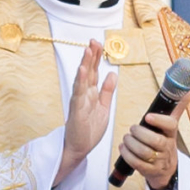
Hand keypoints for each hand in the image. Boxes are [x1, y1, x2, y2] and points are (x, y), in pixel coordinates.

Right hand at [58, 40, 118, 182]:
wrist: (79, 149)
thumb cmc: (89, 130)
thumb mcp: (104, 107)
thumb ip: (107, 91)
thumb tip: (112, 74)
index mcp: (91, 94)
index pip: (94, 72)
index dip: (96, 58)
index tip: (98, 44)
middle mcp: (84, 95)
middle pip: (87, 72)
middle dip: (90, 56)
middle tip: (93, 41)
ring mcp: (79, 101)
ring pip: (82, 79)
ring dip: (84, 64)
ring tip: (87, 50)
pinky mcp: (76, 111)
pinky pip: (78, 94)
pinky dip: (80, 81)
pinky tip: (81, 71)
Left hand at [117, 107, 180, 189]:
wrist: (165, 169)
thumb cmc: (165, 143)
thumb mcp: (171, 127)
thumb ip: (177, 108)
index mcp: (172, 134)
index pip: (170, 125)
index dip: (159, 121)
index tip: (148, 116)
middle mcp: (167, 147)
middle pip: (155, 140)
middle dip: (140, 133)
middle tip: (132, 129)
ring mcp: (159, 160)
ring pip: (144, 152)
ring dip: (131, 144)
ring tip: (126, 138)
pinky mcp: (150, 170)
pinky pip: (137, 164)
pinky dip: (127, 155)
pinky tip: (123, 148)